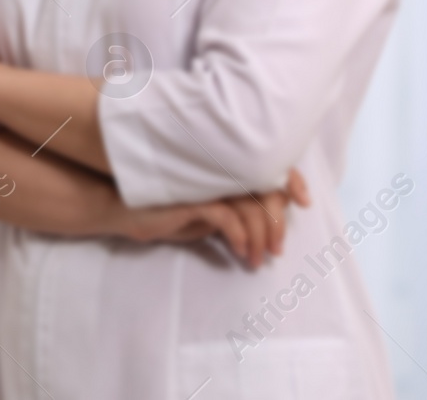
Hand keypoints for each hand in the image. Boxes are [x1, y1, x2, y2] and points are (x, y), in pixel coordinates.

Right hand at [107, 168, 310, 267]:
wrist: (122, 208)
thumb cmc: (165, 209)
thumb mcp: (205, 210)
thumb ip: (233, 207)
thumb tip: (267, 215)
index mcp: (224, 165)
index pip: (265, 166)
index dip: (291, 179)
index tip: (304, 202)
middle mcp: (217, 167)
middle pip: (264, 188)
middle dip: (276, 223)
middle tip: (276, 251)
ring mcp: (204, 179)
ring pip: (249, 206)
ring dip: (259, 238)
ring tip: (256, 260)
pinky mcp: (190, 195)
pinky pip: (227, 216)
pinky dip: (239, 236)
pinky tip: (240, 251)